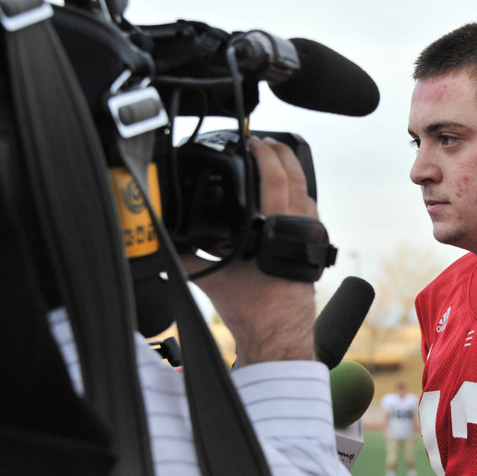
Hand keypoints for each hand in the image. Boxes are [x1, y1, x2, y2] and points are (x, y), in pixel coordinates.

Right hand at [184, 137, 316, 364]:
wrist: (278, 336)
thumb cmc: (253, 311)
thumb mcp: (215, 279)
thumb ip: (190, 256)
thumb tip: (164, 239)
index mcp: (276, 230)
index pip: (277, 179)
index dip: (266, 155)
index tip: (252, 141)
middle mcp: (298, 229)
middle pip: (298, 177)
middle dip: (283, 153)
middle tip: (265, 140)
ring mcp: (309, 237)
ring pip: (307, 193)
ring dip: (292, 172)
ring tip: (275, 159)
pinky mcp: (312, 247)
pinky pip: (309, 211)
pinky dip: (298, 194)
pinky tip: (284, 194)